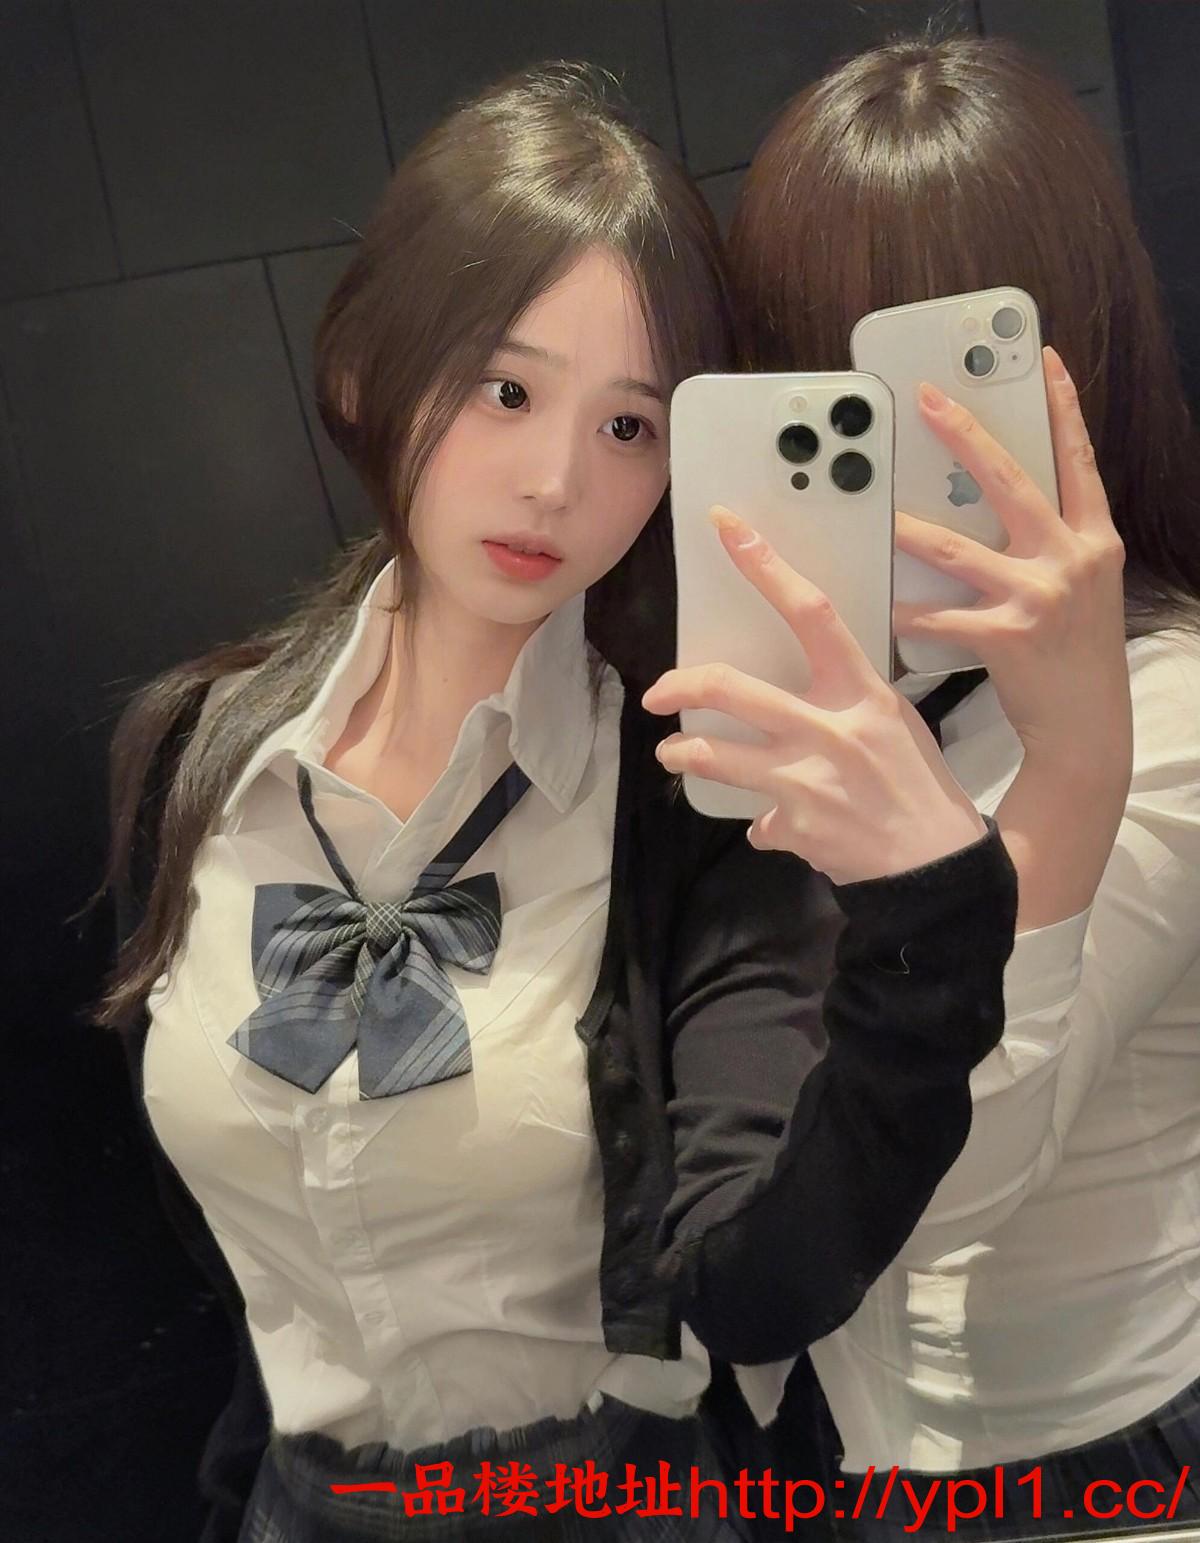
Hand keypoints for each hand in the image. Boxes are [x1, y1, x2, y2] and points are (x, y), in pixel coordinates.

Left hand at [642, 508, 986, 885]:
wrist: (936, 868)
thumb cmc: (922, 788)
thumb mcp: (897, 724)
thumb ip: (847, 701)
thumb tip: (804, 691)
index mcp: (863, 692)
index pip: (811, 612)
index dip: (766, 567)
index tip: (727, 529)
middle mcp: (830, 729)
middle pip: (731, 688)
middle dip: (679, 686)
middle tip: (657, 693)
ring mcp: (806, 780)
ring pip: (715, 755)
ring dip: (684, 753)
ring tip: (674, 752)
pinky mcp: (794, 825)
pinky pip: (757, 819)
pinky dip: (761, 823)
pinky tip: (769, 825)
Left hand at [895, 348, 1130, 781]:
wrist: (1087, 726)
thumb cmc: (1073, 653)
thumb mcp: (1079, 587)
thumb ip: (1046, 544)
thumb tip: (987, 509)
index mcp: (1091, 540)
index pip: (1079, 460)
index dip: (1064, 408)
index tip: (1045, 362)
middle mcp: (1070, 559)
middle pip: (1009, 481)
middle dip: (963, 435)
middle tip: (925, 399)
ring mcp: (1039, 595)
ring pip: (956, 548)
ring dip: (906, 528)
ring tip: (869, 509)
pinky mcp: (1006, 635)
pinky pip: (936, 615)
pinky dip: (902, 609)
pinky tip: (872, 600)